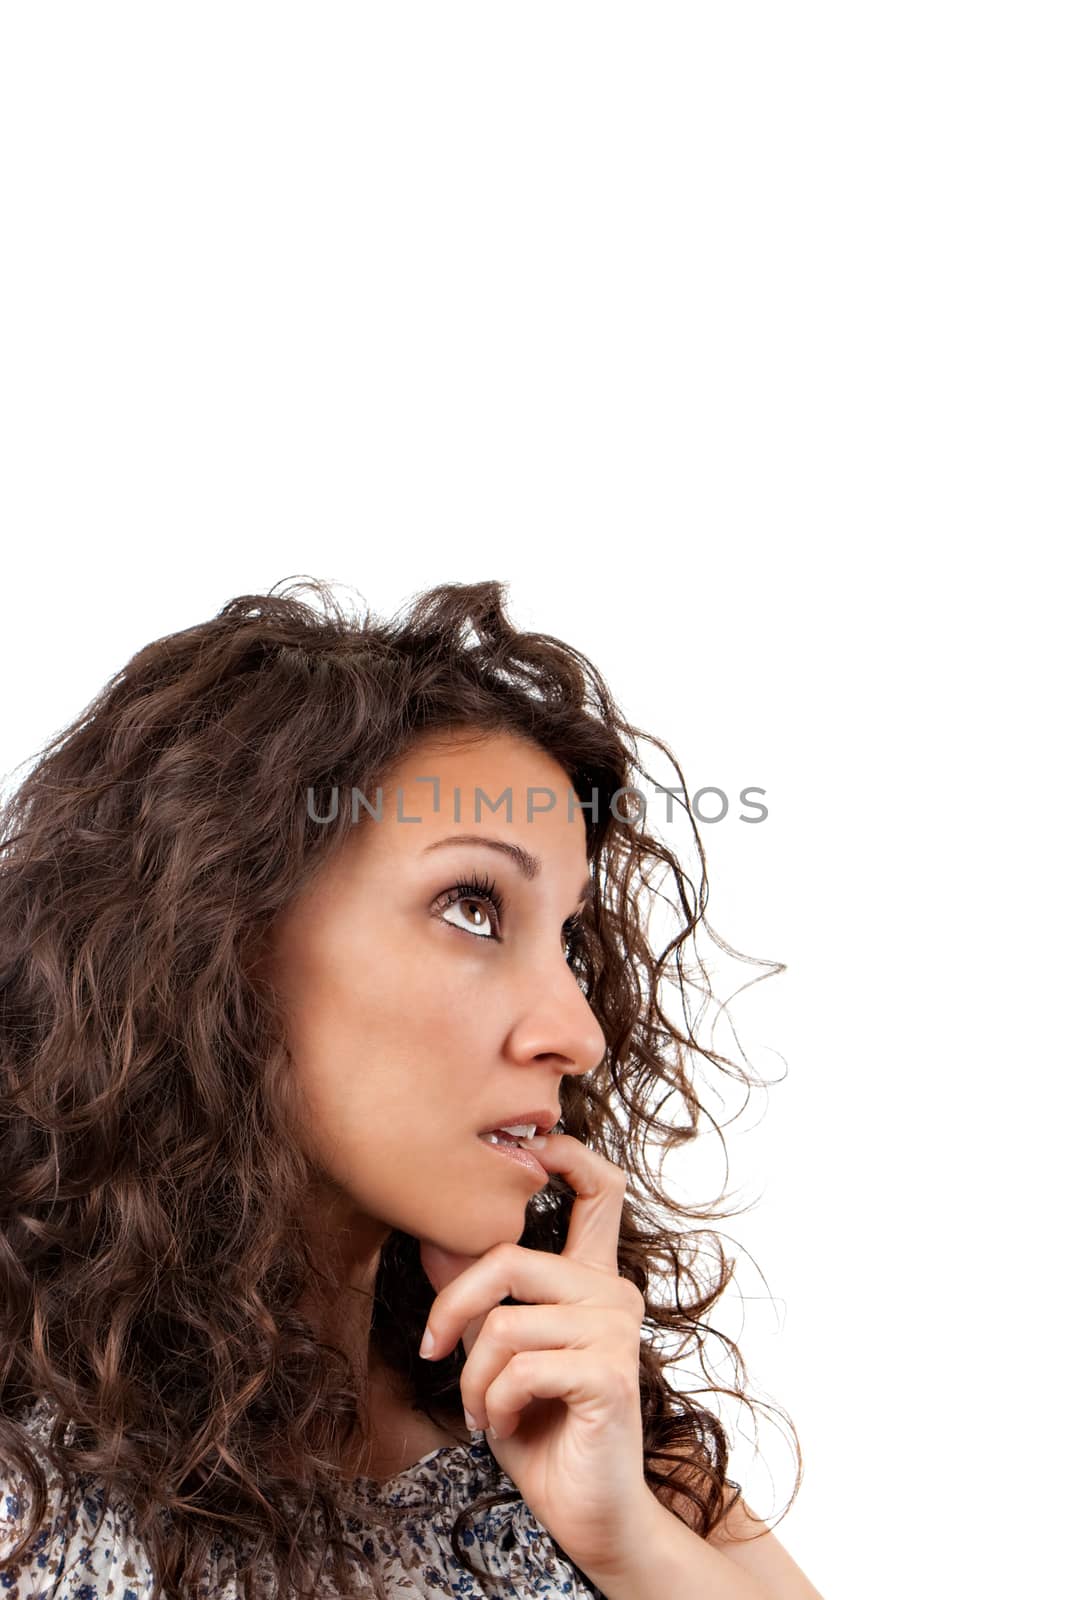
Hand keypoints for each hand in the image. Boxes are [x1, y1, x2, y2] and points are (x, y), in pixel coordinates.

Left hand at [418, 1133, 657, 1575]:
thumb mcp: (500, 1352)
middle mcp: (611, 1293)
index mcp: (592, 1278)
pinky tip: (502, 1423)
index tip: (535, 1141)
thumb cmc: (542, 1426)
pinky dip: (493, 1402)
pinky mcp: (609, 1374)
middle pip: (509, 1258)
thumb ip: (482, 1296)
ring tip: (480, 1409)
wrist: (586, 1509)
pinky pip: (520, 1367)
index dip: (568, 1153)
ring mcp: (614, 1331)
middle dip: (452, 1307)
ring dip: (472, 1377)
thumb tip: (432, 1237)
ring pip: (504, 1323)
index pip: (600, 1190)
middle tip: (432, 1350)